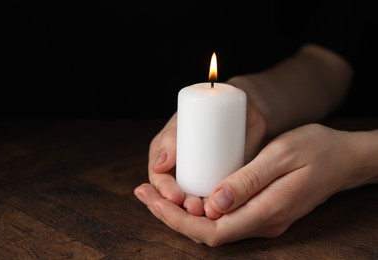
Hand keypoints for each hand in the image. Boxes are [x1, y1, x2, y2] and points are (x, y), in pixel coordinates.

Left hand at [135, 124, 363, 245]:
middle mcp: (263, 223)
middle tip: (143, 192)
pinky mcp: (262, 211)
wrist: (344, 159)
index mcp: (267, 211)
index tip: (151, 198)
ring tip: (155, 192)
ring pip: (212, 226)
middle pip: (206, 232)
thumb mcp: (282, 156)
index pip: (211, 230)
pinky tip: (185, 193)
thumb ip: (248, 182)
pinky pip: (223, 217)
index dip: (176, 218)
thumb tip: (213, 205)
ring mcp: (263, 220)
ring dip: (180, 212)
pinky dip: (197, 208)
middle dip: (169, 214)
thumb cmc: (317, 150)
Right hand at [137, 80, 267, 215]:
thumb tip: (160, 165)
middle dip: (180, 206)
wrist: (246, 110)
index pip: (158, 177)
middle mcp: (180, 166)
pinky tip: (220, 213)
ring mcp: (199, 175)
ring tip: (209, 213)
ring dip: (197, 211)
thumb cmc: (215, 107)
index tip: (176, 197)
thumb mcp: (189, 118)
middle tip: (195, 208)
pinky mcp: (218, 180)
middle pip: (173, 193)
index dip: (163, 191)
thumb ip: (172, 138)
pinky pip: (212, 198)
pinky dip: (214, 208)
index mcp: (166, 151)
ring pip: (192, 199)